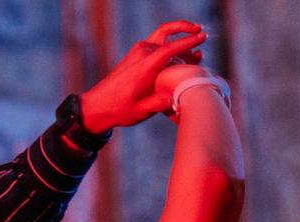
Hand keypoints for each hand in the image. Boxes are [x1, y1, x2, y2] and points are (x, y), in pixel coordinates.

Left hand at [79, 20, 207, 131]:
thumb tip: (178, 97)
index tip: (203, 37)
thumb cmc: (119, 110)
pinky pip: (157, 46)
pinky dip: (170, 47)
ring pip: (162, 38)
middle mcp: (141, 54)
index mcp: (143, 67)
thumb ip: (160, 103)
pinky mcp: (136, 55)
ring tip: (196, 52)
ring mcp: (137, 52)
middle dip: (185, 31)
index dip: (188, 42)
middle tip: (201, 32)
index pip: (169, 48)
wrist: (97, 106)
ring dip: (179, 39)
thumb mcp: (141, 111)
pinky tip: (180, 58)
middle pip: (167, 33)